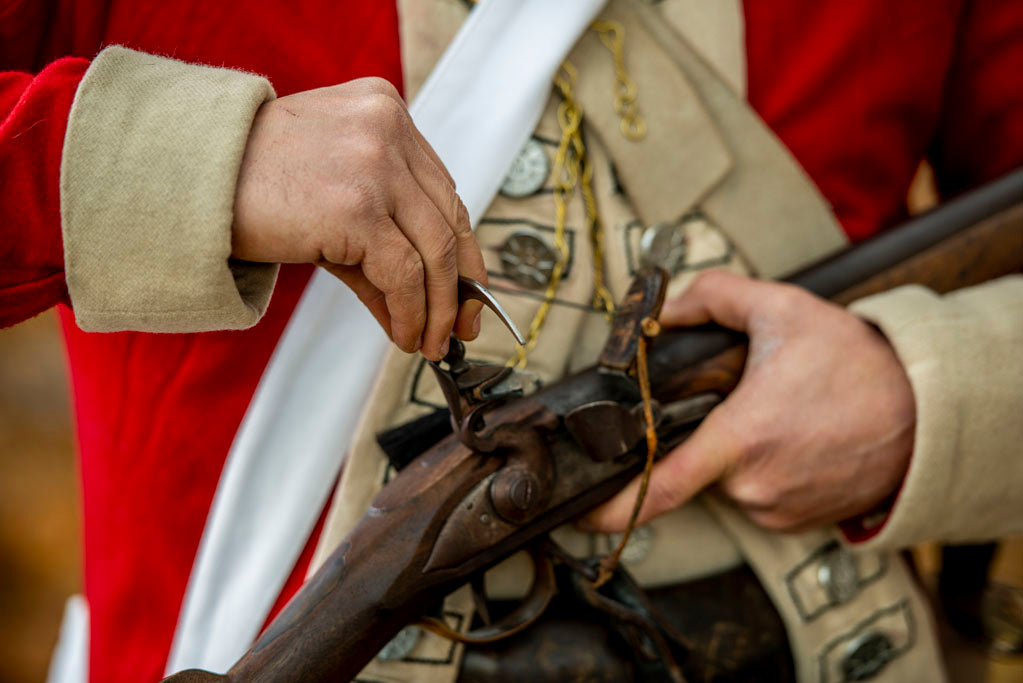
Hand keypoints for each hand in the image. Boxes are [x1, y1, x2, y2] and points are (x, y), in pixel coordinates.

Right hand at [231, 78, 486, 360]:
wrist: (186, 179)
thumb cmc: (250, 186)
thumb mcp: (330, 201)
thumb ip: (380, 244)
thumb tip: (423, 308)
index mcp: (385, 110)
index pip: (443, 191)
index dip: (461, 248)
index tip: (467, 290)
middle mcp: (388, 129)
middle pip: (448, 219)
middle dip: (461, 284)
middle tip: (460, 327)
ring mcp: (377, 165)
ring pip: (436, 251)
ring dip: (438, 309)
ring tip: (430, 342)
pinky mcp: (359, 206)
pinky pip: (404, 274)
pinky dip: (411, 313)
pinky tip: (404, 335)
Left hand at [584, 271, 914, 532]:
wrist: (926, 412)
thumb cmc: (858, 364)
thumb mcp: (782, 309)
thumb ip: (714, 297)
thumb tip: (665, 310)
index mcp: (739, 440)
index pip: (660, 485)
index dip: (613, 507)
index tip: (581, 516)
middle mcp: (754, 486)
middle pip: (697, 461)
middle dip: (710, 430)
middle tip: (754, 399)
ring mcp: (778, 509)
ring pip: (730, 479)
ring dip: (742, 450)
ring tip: (786, 416)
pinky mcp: (800, 522)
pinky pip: (760, 496)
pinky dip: (766, 469)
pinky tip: (798, 440)